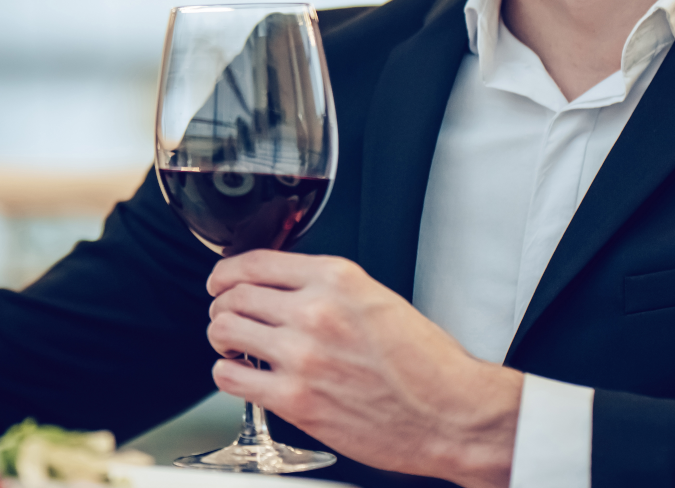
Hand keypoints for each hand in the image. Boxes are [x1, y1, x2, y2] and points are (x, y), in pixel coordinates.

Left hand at [207, 252, 522, 487]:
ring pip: (225, 331)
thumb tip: (289, 291)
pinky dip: (226, 373)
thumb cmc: (430, 365)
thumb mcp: (380, 300)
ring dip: (221, 336)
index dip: (228, 270)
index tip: (222, 279)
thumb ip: (332, 291)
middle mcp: (314, 311)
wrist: (452, 414)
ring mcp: (301, 356)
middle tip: (226, 314)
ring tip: (231, 344)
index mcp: (338, 279)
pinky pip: (232, 377)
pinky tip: (238, 374)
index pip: (257, 261)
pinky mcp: (295, 400)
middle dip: (223, 303)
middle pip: (235, 294)